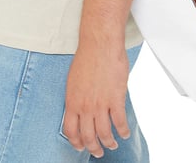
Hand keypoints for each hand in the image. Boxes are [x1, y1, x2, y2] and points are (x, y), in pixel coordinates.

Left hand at [62, 43, 130, 158]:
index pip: (70, 131)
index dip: (76, 142)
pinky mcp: (115, 99)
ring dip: (109, 143)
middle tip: (98, 151)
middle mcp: (85, 106)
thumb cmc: (87, 57)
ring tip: (112, 144)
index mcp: (72, 101)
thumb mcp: (73, 80)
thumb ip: (77, 97)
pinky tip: (124, 133)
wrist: (100, 44)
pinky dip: (123, 131)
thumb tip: (80, 110)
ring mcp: (100, 104)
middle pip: (88, 137)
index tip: (81, 146)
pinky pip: (120, 122)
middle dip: (94, 148)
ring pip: (104, 134)